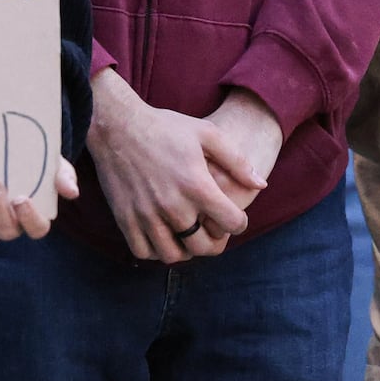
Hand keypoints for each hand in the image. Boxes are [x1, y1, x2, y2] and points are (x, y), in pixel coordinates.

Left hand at [0, 157, 78, 243]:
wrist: (18, 153)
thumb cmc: (41, 164)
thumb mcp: (57, 166)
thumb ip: (65, 178)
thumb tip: (72, 193)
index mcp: (36, 217)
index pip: (37, 229)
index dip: (29, 218)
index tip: (21, 198)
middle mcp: (14, 225)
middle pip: (8, 230)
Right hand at [87, 71, 267, 263]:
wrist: (118, 125)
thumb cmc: (165, 127)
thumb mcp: (206, 134)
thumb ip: (236, 161)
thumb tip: (261, 185)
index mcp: (197, 185)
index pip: (232, 224)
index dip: (239, 223)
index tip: (235, 218)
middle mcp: (173, 206)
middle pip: (203, 246)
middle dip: (215, 243)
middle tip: (214, 232)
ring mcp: (147, 215)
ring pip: (173, 255)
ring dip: (186, 251)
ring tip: (189, 236)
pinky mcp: (126, 219)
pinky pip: (144, 251)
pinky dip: (156, 250)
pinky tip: (163, 236)